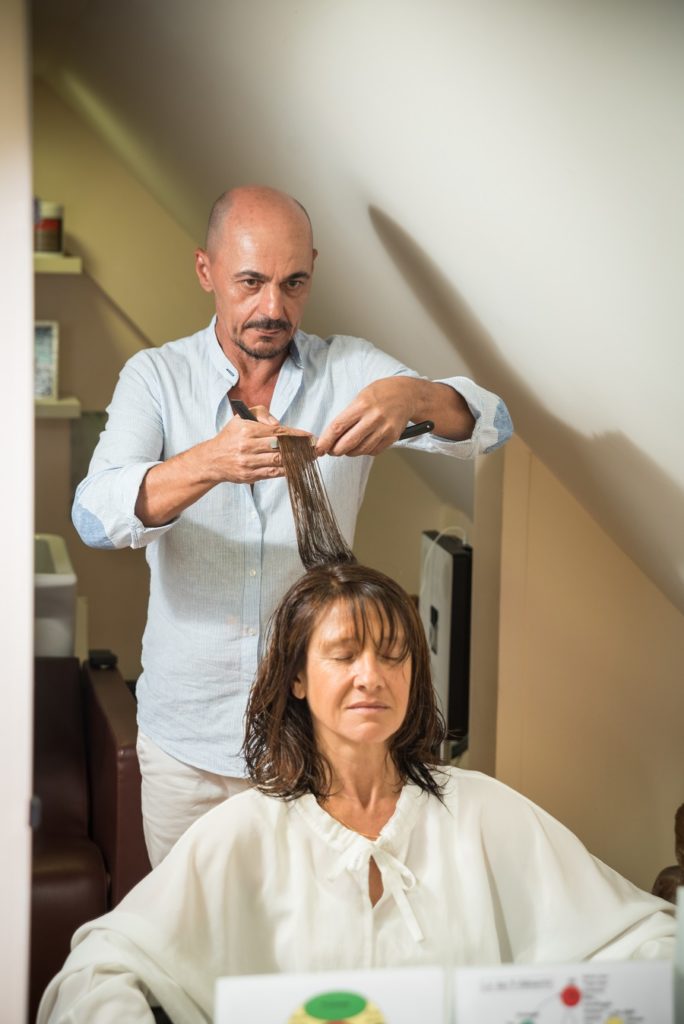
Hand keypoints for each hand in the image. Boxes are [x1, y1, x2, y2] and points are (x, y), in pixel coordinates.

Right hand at [204, 409, 313, 484]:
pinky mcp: (249, 476)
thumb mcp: (240, 418)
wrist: (212, 460)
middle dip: (299, 448)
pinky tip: (296, 468)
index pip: (278, 432)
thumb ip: (261, 414)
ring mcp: (248, 463)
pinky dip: (286, 471)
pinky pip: (272, 473)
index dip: (296, 435)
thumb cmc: (230, 437)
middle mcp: (247, 447)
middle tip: (313, 449)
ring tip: (308, 459)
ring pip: (278, 462)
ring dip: (296, 461)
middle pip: (280, 447)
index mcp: (247, 430)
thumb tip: (278, 424)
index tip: (309, 437)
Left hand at [316, 377, 474, 456]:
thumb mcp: (361, 397)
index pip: (337, 427)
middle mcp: (373, 418)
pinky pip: (373, 451)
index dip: (325, 441)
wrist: (407, 394)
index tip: (318, 448)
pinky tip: (363, 444)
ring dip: (349, 452)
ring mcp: (384, 429)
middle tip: (331, 450)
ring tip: (347, 446)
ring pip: (360, 450)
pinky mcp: (392, 438)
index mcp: (362, 405)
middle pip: (347, 443)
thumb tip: (332, 434)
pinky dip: (364, 451)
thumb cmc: (381, 393)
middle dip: (335, 451)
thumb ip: (348, 415)